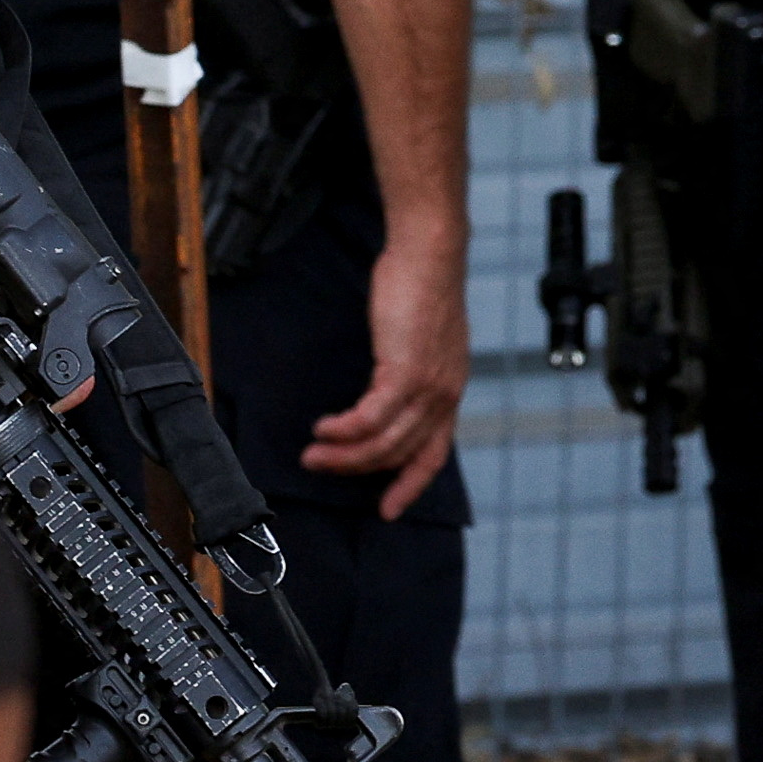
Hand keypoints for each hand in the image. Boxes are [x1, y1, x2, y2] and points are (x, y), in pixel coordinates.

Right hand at [303, 223, 471, 511]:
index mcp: (449, 390)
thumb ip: (408, 370)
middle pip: (400, 454)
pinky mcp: (406, 371)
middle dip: (357, 470)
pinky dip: (344, 430)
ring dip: (344, 454)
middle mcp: (444, 395)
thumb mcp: (420, 338)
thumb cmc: (419, 285)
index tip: (388, 510)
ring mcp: (428, 386)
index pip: (433, 454)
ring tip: (313, 454)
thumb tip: (385, 390)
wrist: (429, 252)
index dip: (410, 485)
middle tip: (320, 468)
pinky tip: (324, 429)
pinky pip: (370, 418)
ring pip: (383, 442)